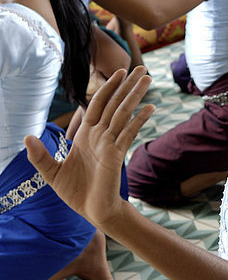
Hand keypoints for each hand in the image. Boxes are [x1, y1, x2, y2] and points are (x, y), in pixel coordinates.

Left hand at [25, 67, 154, 227]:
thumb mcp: (51, 173)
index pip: (98, 104)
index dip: (108, 87)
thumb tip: (26, 137)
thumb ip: (39, 155)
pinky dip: (139, 119)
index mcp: (87, 135)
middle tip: (141, 68)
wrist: (92, 211)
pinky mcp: (117, 154)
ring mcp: (110, 143)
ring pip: (123, 113)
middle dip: (128, 85)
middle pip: (115, 103)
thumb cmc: (76, 192)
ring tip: (147, 78)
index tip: (119, 73)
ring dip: (135, 94)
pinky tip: (149, 107)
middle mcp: (101, 135)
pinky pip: (128, 132)